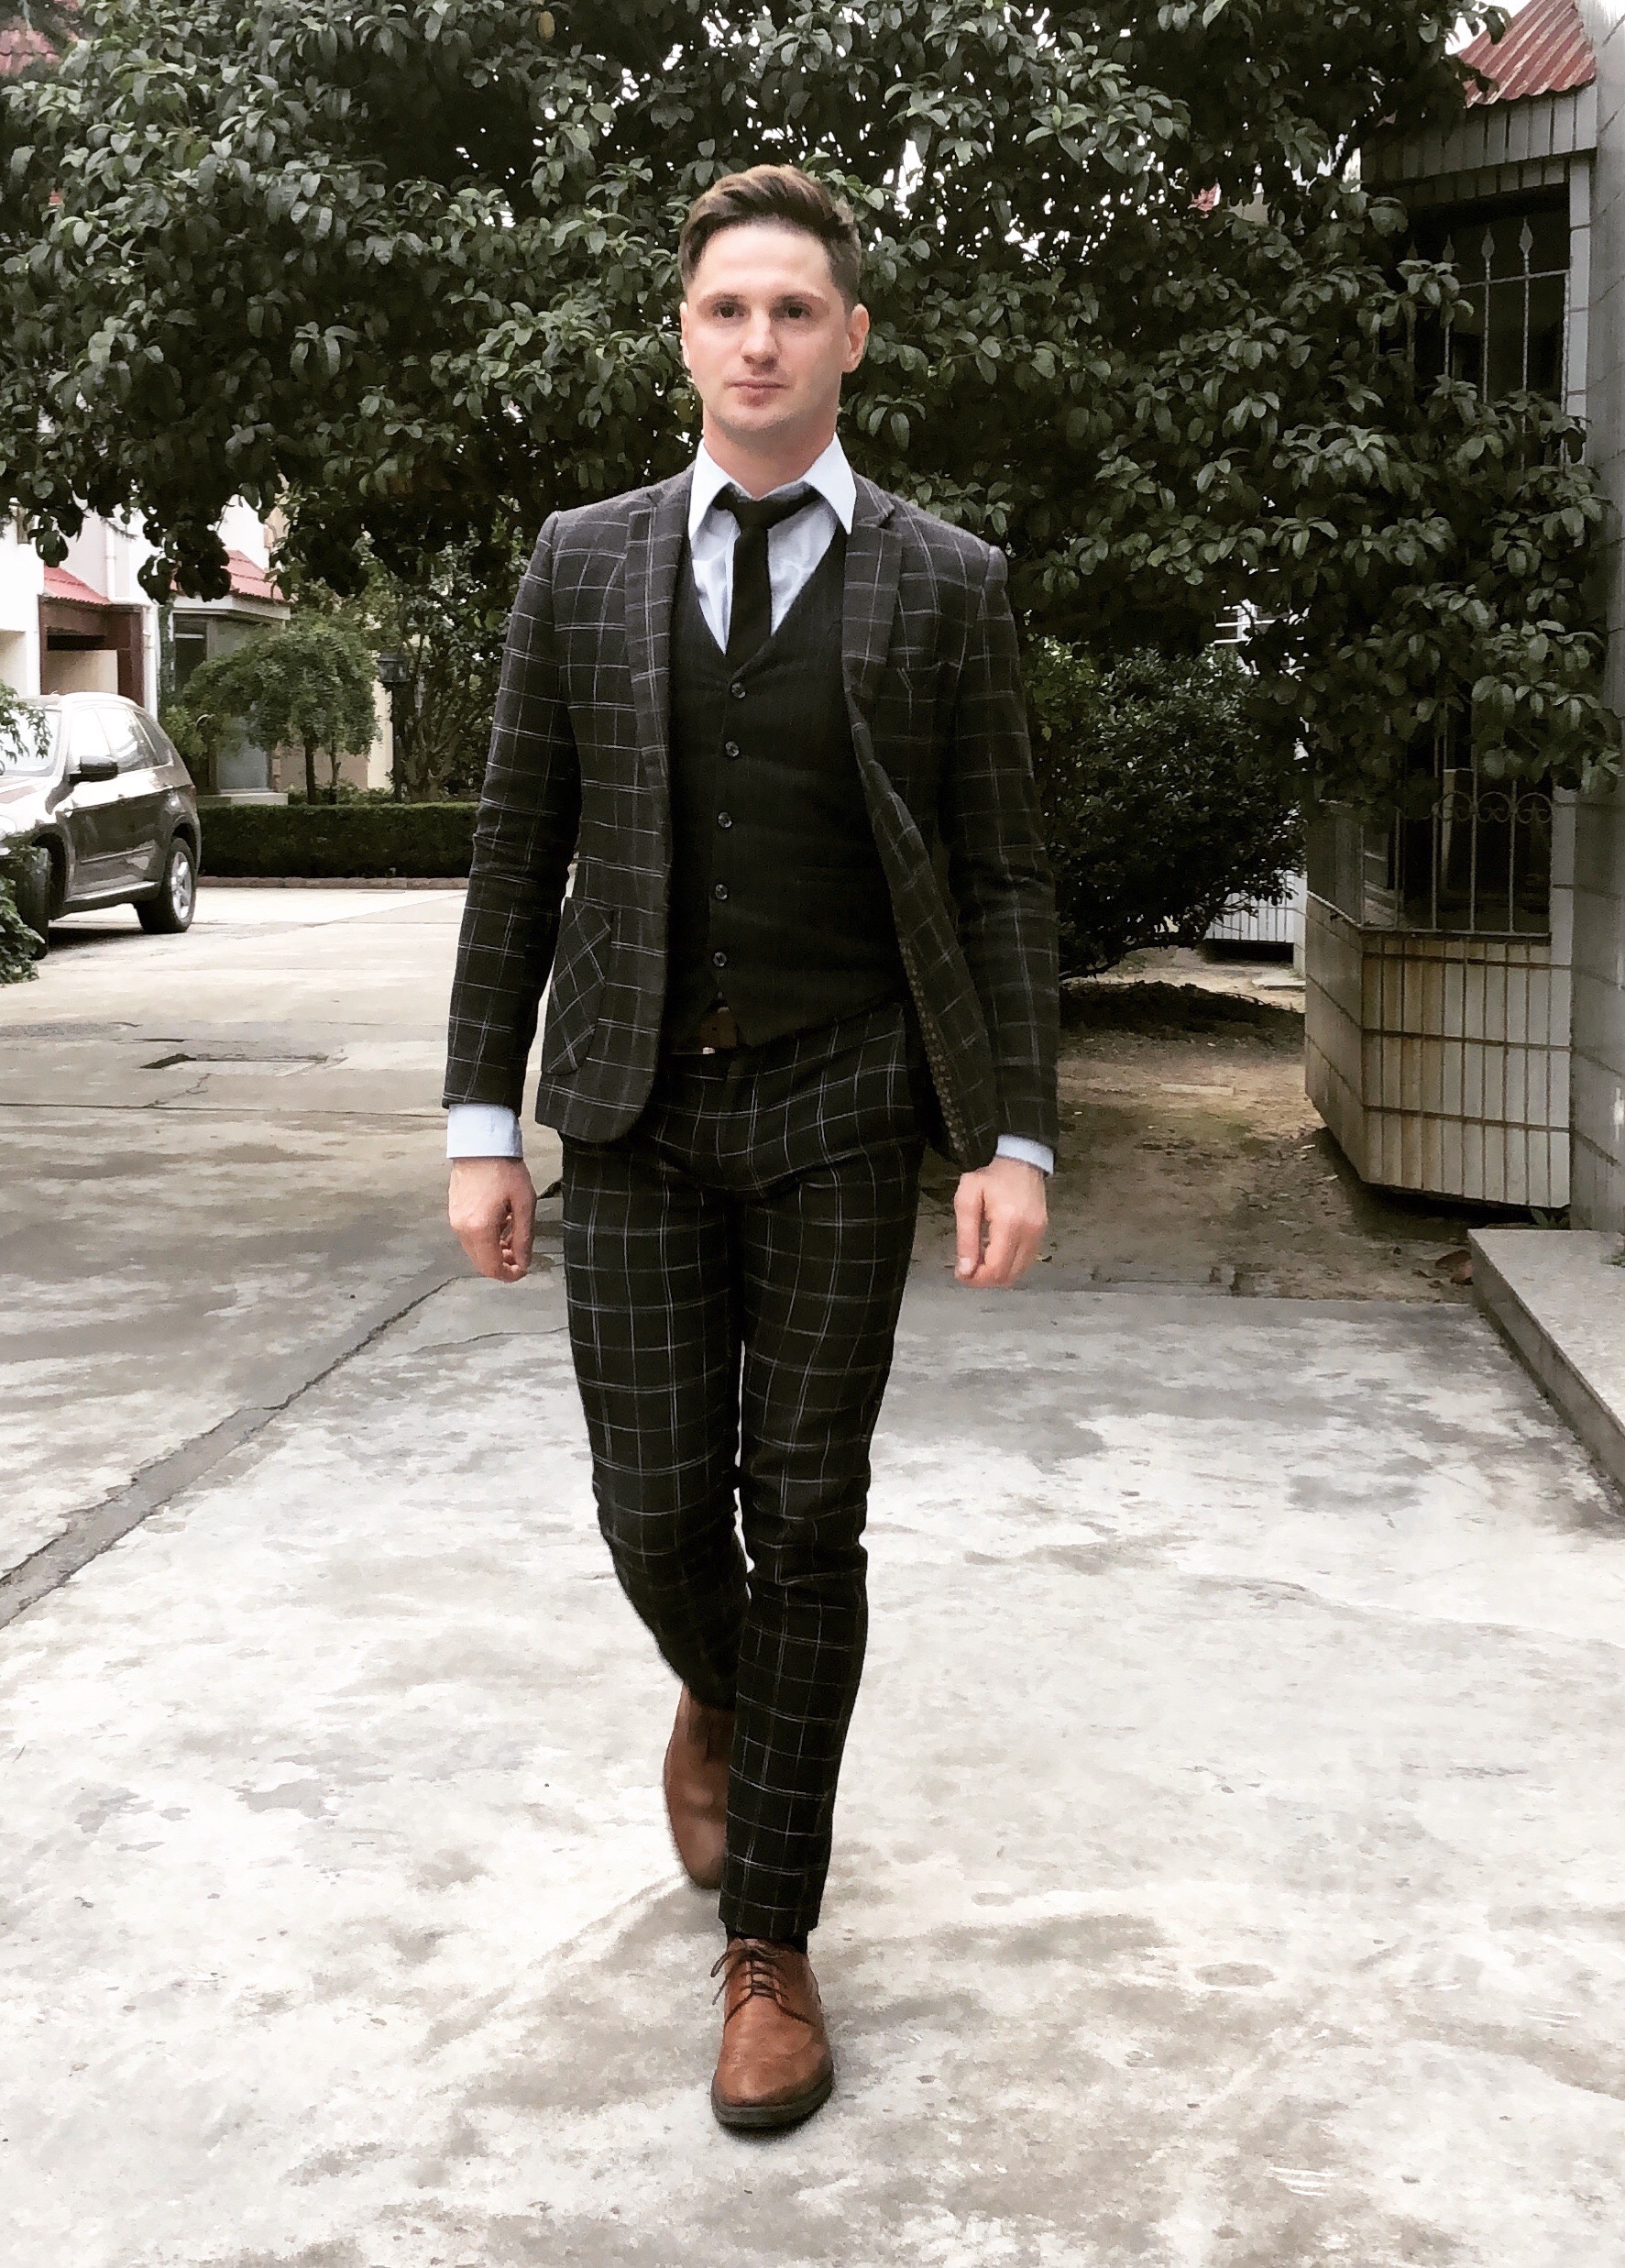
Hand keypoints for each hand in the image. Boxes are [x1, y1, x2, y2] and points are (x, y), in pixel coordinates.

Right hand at [449, 1157, 536, 1282]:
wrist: (481, 1144)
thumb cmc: (505, 1170)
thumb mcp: (524, 1204)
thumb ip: (524, 1238)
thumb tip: (524, 1262)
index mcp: (479, 1229)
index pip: (492, 1268)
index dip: (510, 1275)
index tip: (524, 1269)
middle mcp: (462, 1230)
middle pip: (481, 1263)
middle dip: (503, 1264)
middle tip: (521, 1253)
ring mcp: (455, 1221)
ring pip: (476, 1251)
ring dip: (495, 1251)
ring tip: (513, 1234)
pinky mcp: (454, 1213)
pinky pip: (470, 1237)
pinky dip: (486, 1239)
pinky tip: (501, 1223)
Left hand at [953, 1156, 1047, 1287]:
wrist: (1021, 1160)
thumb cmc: (990, 1177)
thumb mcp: (967, 1200)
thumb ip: (966, 1236)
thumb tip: (965, 1270)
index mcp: (1009, 1224)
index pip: (995, 1269)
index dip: (976, 1279)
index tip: (960, 1273)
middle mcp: (1029, 1234)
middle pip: (1007, 1276)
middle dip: (984, 1279)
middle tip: (967, 1269)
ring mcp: (1039, 1235)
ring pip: (1018, 1274)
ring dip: (996, 1274)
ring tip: (979, 1260)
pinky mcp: (1042, 1235)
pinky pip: (1025, 1263)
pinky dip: (1008, 1265)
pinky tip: (994, 1253)